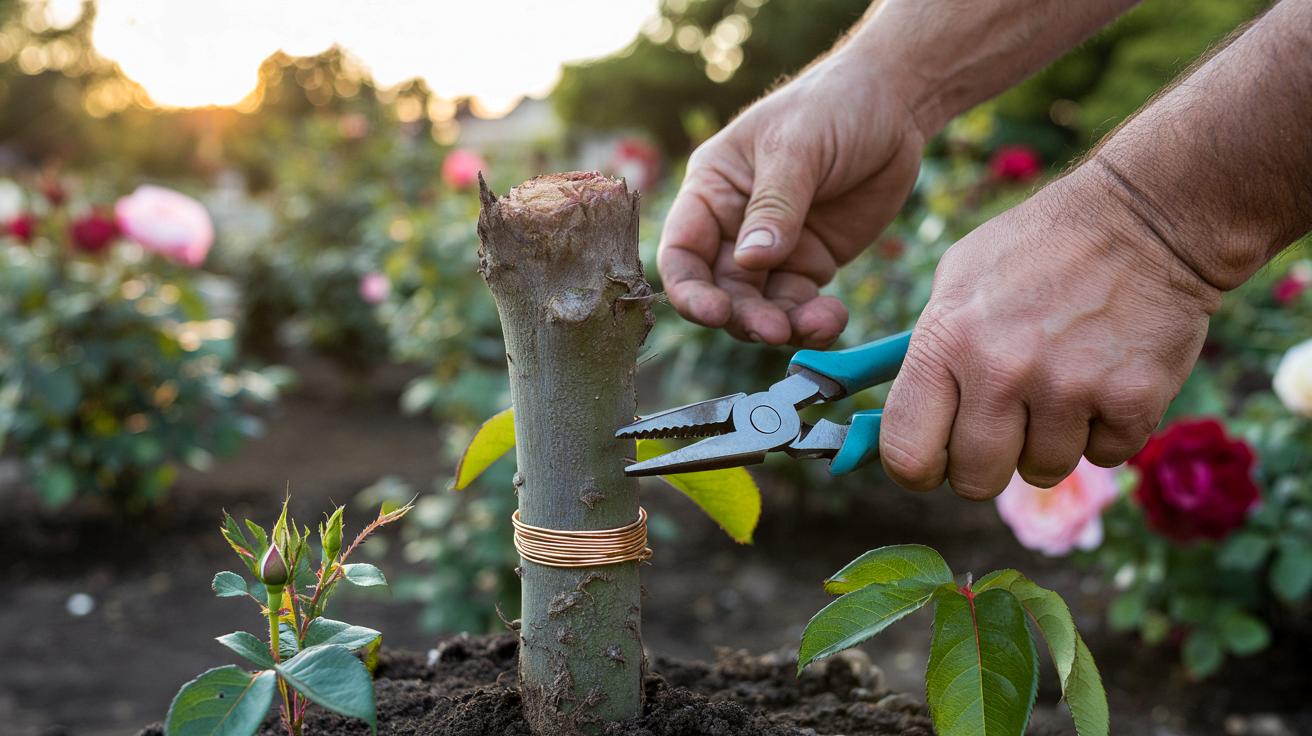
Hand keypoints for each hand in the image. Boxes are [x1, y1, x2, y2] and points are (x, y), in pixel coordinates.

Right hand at [658, 49, 925, 346]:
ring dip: (781, 324)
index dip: (689, 290)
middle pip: (720, 290)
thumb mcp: (797, 147)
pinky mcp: (810, 263)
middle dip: (743, 316)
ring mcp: (772, 249)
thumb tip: (750, 261)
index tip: (714, 312)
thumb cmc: (832, 106)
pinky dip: (814, 320)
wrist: (894, 104)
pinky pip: (801, 304)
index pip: (681, 252)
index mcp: (710, 191)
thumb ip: (774, 206)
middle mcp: (732, 226)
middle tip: (775, 330)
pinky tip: (833, 318)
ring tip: (816, 325)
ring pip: (760, 306)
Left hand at [879, 162, 1221, 497]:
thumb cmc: (1038, 249)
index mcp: (946, 340)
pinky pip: (1104, 456)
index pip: (906, 452)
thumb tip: (905, 423)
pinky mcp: (1132, 399)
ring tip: (1062, 384)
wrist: (1146, 218)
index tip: (935, 462)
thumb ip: (930, 352)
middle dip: (986, 464)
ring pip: (1042, 471)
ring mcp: (1068, 387)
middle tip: (1005, 428)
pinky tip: (1104, 379)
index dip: (919, 470)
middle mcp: (1001, 370)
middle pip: (975, 480)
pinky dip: (1105, 430)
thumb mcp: (958, 280)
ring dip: (1051, 442)